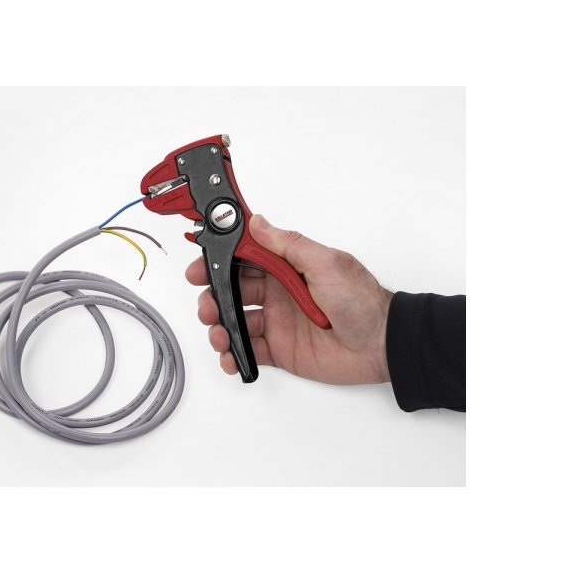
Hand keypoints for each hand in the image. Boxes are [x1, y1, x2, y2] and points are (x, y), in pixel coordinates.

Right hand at [185, 214, 392, 383]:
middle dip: (212, 298)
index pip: (244, 260)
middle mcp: (278, 293)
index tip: (199, 267)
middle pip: (232, 292)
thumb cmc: (362, 301)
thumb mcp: (326, 263)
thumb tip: (258, 223)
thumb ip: (289, 245)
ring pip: (235, 322)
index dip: (218, 262)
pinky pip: (249, 352)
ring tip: (219, 335)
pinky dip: (233, 355)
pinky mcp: (281, 350)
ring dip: (220, 327)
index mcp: (287, 268)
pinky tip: (230, 357)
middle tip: (207, 307)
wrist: (382, 344)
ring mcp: (278, 323)